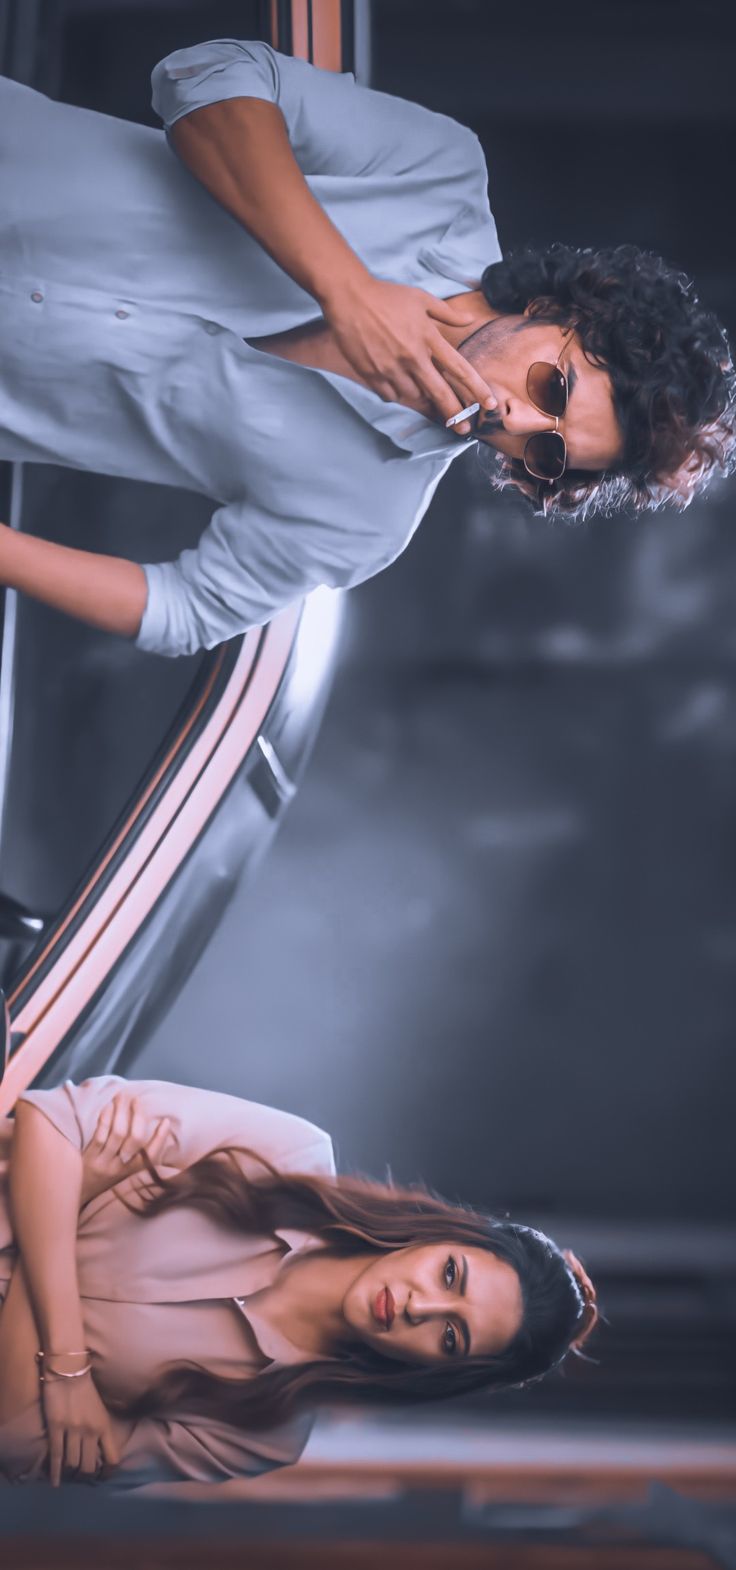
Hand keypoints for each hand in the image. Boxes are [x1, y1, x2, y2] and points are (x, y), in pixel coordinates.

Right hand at [42, 1366, 121, 1485]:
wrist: (69, 1371)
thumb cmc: (86, 1390)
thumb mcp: (101, 1411)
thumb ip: (101, 1431)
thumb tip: (99, 1451)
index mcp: (105, 1426)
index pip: (112, 1458)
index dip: (108, 1472)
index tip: (102, 1478)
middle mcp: (91, 1431)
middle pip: (89, 1466)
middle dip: (84, 1475)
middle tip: (79, 1476)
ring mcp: (73, 1430)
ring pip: (72, 1464)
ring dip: (70, 1472)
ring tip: (67, 1474)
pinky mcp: (56, 1428)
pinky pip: (56, 1456)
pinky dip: (55, 1473)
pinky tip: (55, 1482)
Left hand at [80, 1094, 171, 1206]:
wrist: (74, 1194)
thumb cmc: (100, 1178)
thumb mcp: (120, 1173)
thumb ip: (132, 1156)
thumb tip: (144, 1128)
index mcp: (130, 1172)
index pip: (151, 1155)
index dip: (160, 1138)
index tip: (166, 1121)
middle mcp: (119, 1168)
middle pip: (135, 1141)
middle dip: (138, 1118)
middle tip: (137, 1101)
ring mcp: (103, 1163)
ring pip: (118, 1134)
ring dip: (121, 1113)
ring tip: (121, 1098)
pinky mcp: (89, 1158)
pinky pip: (100, 1135)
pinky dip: (105, 1119)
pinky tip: (108, 1107)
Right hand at [322, 278, 495, 429]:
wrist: (350, 297)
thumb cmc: (386, 295)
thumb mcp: (421, 298)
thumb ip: (447, 313)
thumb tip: (469, 319)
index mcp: (429, 338)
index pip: (460, 369)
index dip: (477, 389)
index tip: (490, 403)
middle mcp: (414, 357)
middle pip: (440, 393)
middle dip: (456, 414)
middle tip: (464, 428)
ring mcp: (392, 368)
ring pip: (414, 396)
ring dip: (421, 396)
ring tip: (419, 388)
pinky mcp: (372, 374)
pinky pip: (390, 395)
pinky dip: (396, 393)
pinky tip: (396, 384)